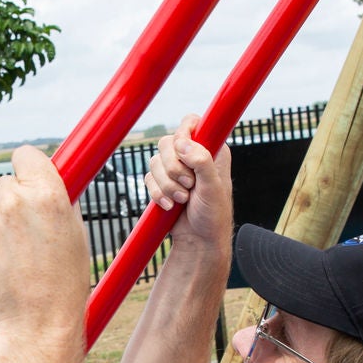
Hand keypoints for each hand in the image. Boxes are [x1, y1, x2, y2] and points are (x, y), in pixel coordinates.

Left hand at [0, 146, 90, 335]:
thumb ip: (57, 200)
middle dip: (10, 204)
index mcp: (47, 195)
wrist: (36, 326)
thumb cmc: (62, 283)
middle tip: (24, 238)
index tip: (26, 181)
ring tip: (12, 261)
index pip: (24, 155)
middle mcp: (13, 203)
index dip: (26, 169)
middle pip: (2, 185)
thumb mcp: (74, 234)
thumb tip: (45, 178)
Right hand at [144, 114, 230, 245]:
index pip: (191, 123)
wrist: (199, 239)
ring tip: (182, 199)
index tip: (183, 151)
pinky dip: (158, 193)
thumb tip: (184, 144)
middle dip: (173, 167)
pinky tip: (170, 205)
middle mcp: (192, 155)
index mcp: (211, 149)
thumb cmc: (214, 214)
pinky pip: (148, 178)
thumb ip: (202, 162)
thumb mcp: (213, 187)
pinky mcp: (162, 182)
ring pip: (155, 161)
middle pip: (167, 142)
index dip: (183, 134)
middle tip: (189, 184)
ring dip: (167, 184)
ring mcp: (176, 169)